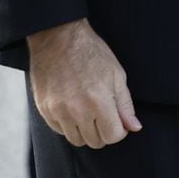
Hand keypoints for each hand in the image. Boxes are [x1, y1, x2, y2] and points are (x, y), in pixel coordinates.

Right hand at [27, 18, 141, 148]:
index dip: (119, 129)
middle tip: (102, 112)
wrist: (58, 36)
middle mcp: (78, 110)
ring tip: (87, 110)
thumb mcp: (115, 73)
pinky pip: (59, 130)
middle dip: (102, 130)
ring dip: (84, 130)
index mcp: (99, 101)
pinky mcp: (44, 109)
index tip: (116, 119)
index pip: (113, 136)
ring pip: (76, 140)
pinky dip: (67, 124)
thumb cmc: (90, 51)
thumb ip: (125, 104)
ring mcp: (58, 111)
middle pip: (95, 141)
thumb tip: (134, 127)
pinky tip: (71, 106)